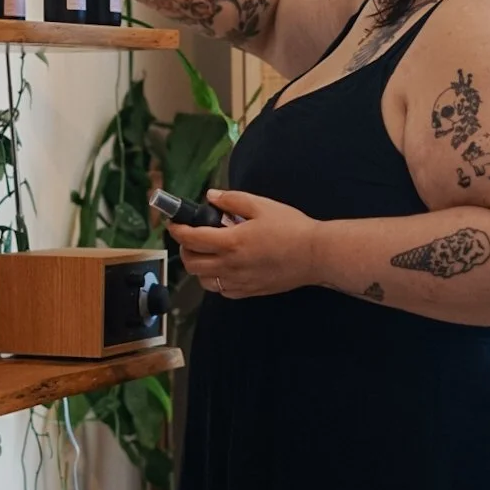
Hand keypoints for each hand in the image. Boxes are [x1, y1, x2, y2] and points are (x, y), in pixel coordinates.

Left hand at [167, 188, 321, 299]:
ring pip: (203, 280)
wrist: (315, 255)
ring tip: (208, 251)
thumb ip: (232, 200)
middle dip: (185, 248)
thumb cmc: (290, 227)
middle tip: (191, 236)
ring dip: (199, 266)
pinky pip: (221, 290)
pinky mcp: (248, 292)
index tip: (174, 223)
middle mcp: (230, 266)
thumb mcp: (261, 205)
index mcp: (231, 242)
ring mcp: (238, 282)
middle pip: (191, 263)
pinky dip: (215, 279)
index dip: (177, 230)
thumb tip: (210, 197)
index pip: (191, 238)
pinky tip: (226, 266)